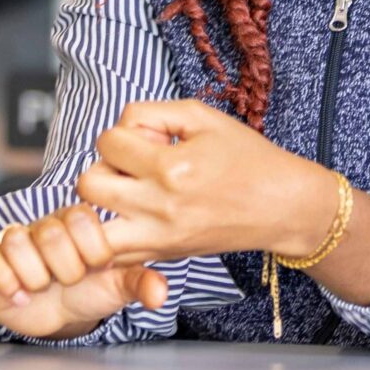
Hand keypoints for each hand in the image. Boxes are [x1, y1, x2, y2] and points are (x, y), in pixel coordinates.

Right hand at [0, 204, 170, 340]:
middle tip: (69, 280)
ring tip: (44, 287)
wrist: (56, 312)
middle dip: (64, 268)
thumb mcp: (116, 287)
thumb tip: (160, 293)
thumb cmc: (88, 291)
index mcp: (78, 223)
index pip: (82, 216)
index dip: (91, 249)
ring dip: (34, 276)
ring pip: (17, 242)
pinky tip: (18, 293)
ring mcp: (16, 239)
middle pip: (49, 231)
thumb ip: (138, 283)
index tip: (96, 267)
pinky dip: (3, 279)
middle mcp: (46, 226)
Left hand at [75, 99, 340, 264]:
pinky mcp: (162, 255)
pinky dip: (112, 236)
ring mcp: (159, 237)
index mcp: (171, 167)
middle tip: (129, 166)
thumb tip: (123, 127)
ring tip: (126, 192)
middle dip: (104, 166)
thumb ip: (153, 113)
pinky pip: (114, 255)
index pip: (108, 142)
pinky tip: (132, 217)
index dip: (123, 132)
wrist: (280, 207)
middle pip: (88, 184)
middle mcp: (160, 207)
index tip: (147, 139)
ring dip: (101, 206)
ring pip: (92, 228)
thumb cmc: (247, 158)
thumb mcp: (202, 117)